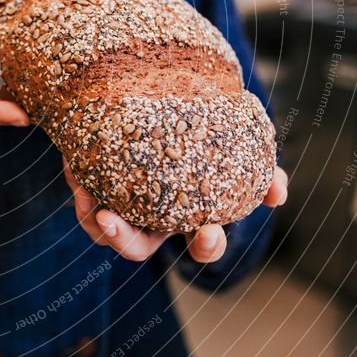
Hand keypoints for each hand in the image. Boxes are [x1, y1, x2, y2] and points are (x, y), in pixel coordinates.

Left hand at [64, 159, 288, 262]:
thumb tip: (279, 193)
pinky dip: (79, 186)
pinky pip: (84, 197)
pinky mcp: (97, 187)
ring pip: (102, 229)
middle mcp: (153, 219)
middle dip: (124, 240)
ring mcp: (123, 206)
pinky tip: (77, 165)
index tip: (209, 232)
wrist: (163, 108)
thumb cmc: (204, 138)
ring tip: (88, 197)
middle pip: (136, 248)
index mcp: (189, 216)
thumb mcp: (234, 150)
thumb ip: (259, 170)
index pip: (201, 245)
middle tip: (113, 220)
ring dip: (93, 218)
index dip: (206, 246)